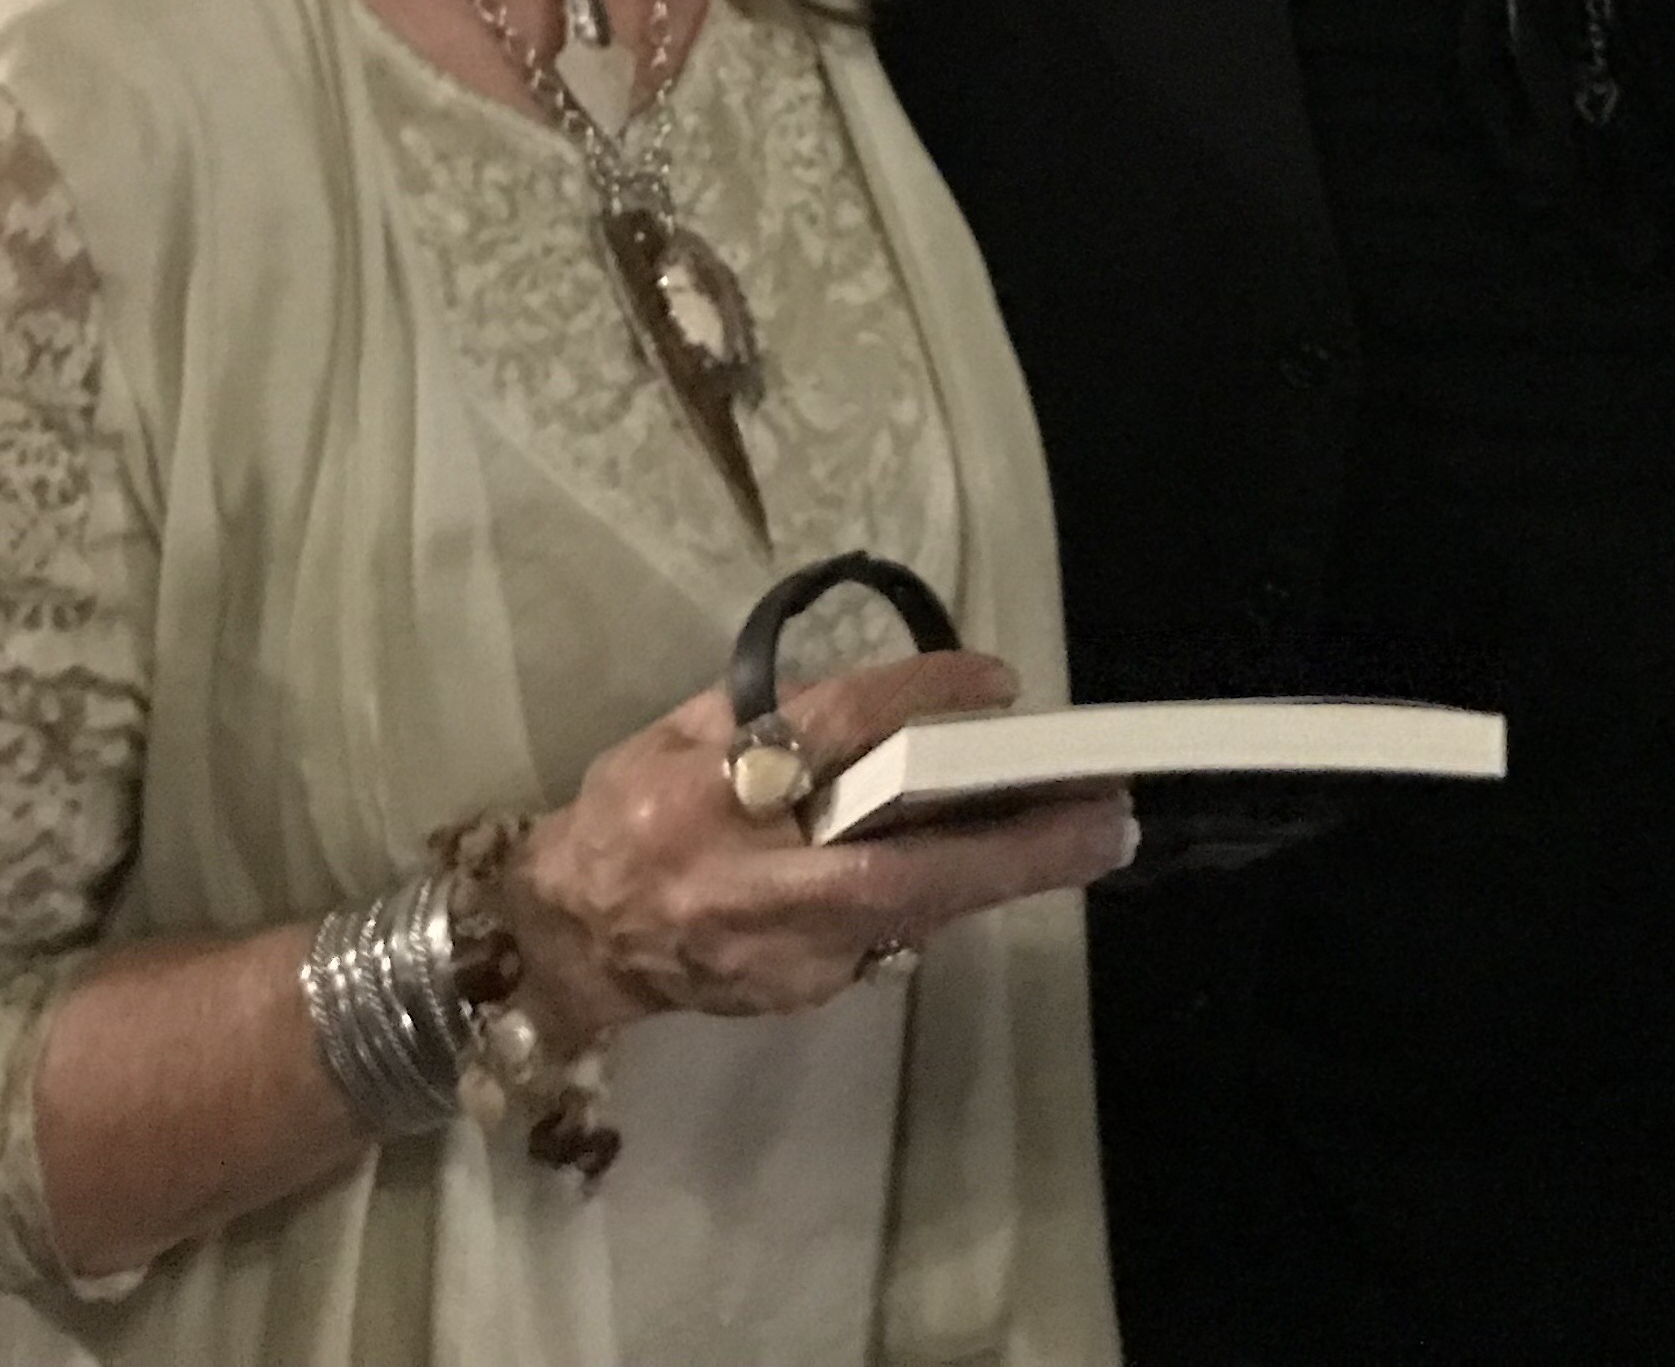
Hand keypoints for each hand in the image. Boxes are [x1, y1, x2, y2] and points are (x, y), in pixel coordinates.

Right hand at [513, 651, 1131, 1033]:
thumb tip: (888, 699)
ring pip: (912, 911)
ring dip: (1004, 873)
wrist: (570, 937)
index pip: (839, 728)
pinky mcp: (796, 989)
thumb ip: (771, 711)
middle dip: (1012, 844)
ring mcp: (778, 948)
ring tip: (1089, 834)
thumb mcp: (681, 732)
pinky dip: (941, 899)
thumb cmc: (631, 808)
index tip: (1000, 684)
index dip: (927, 697)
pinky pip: (886, 938)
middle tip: (1104, 814)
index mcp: (711, 786)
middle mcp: (749, 875)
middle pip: (900, 863)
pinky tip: (993, 868)